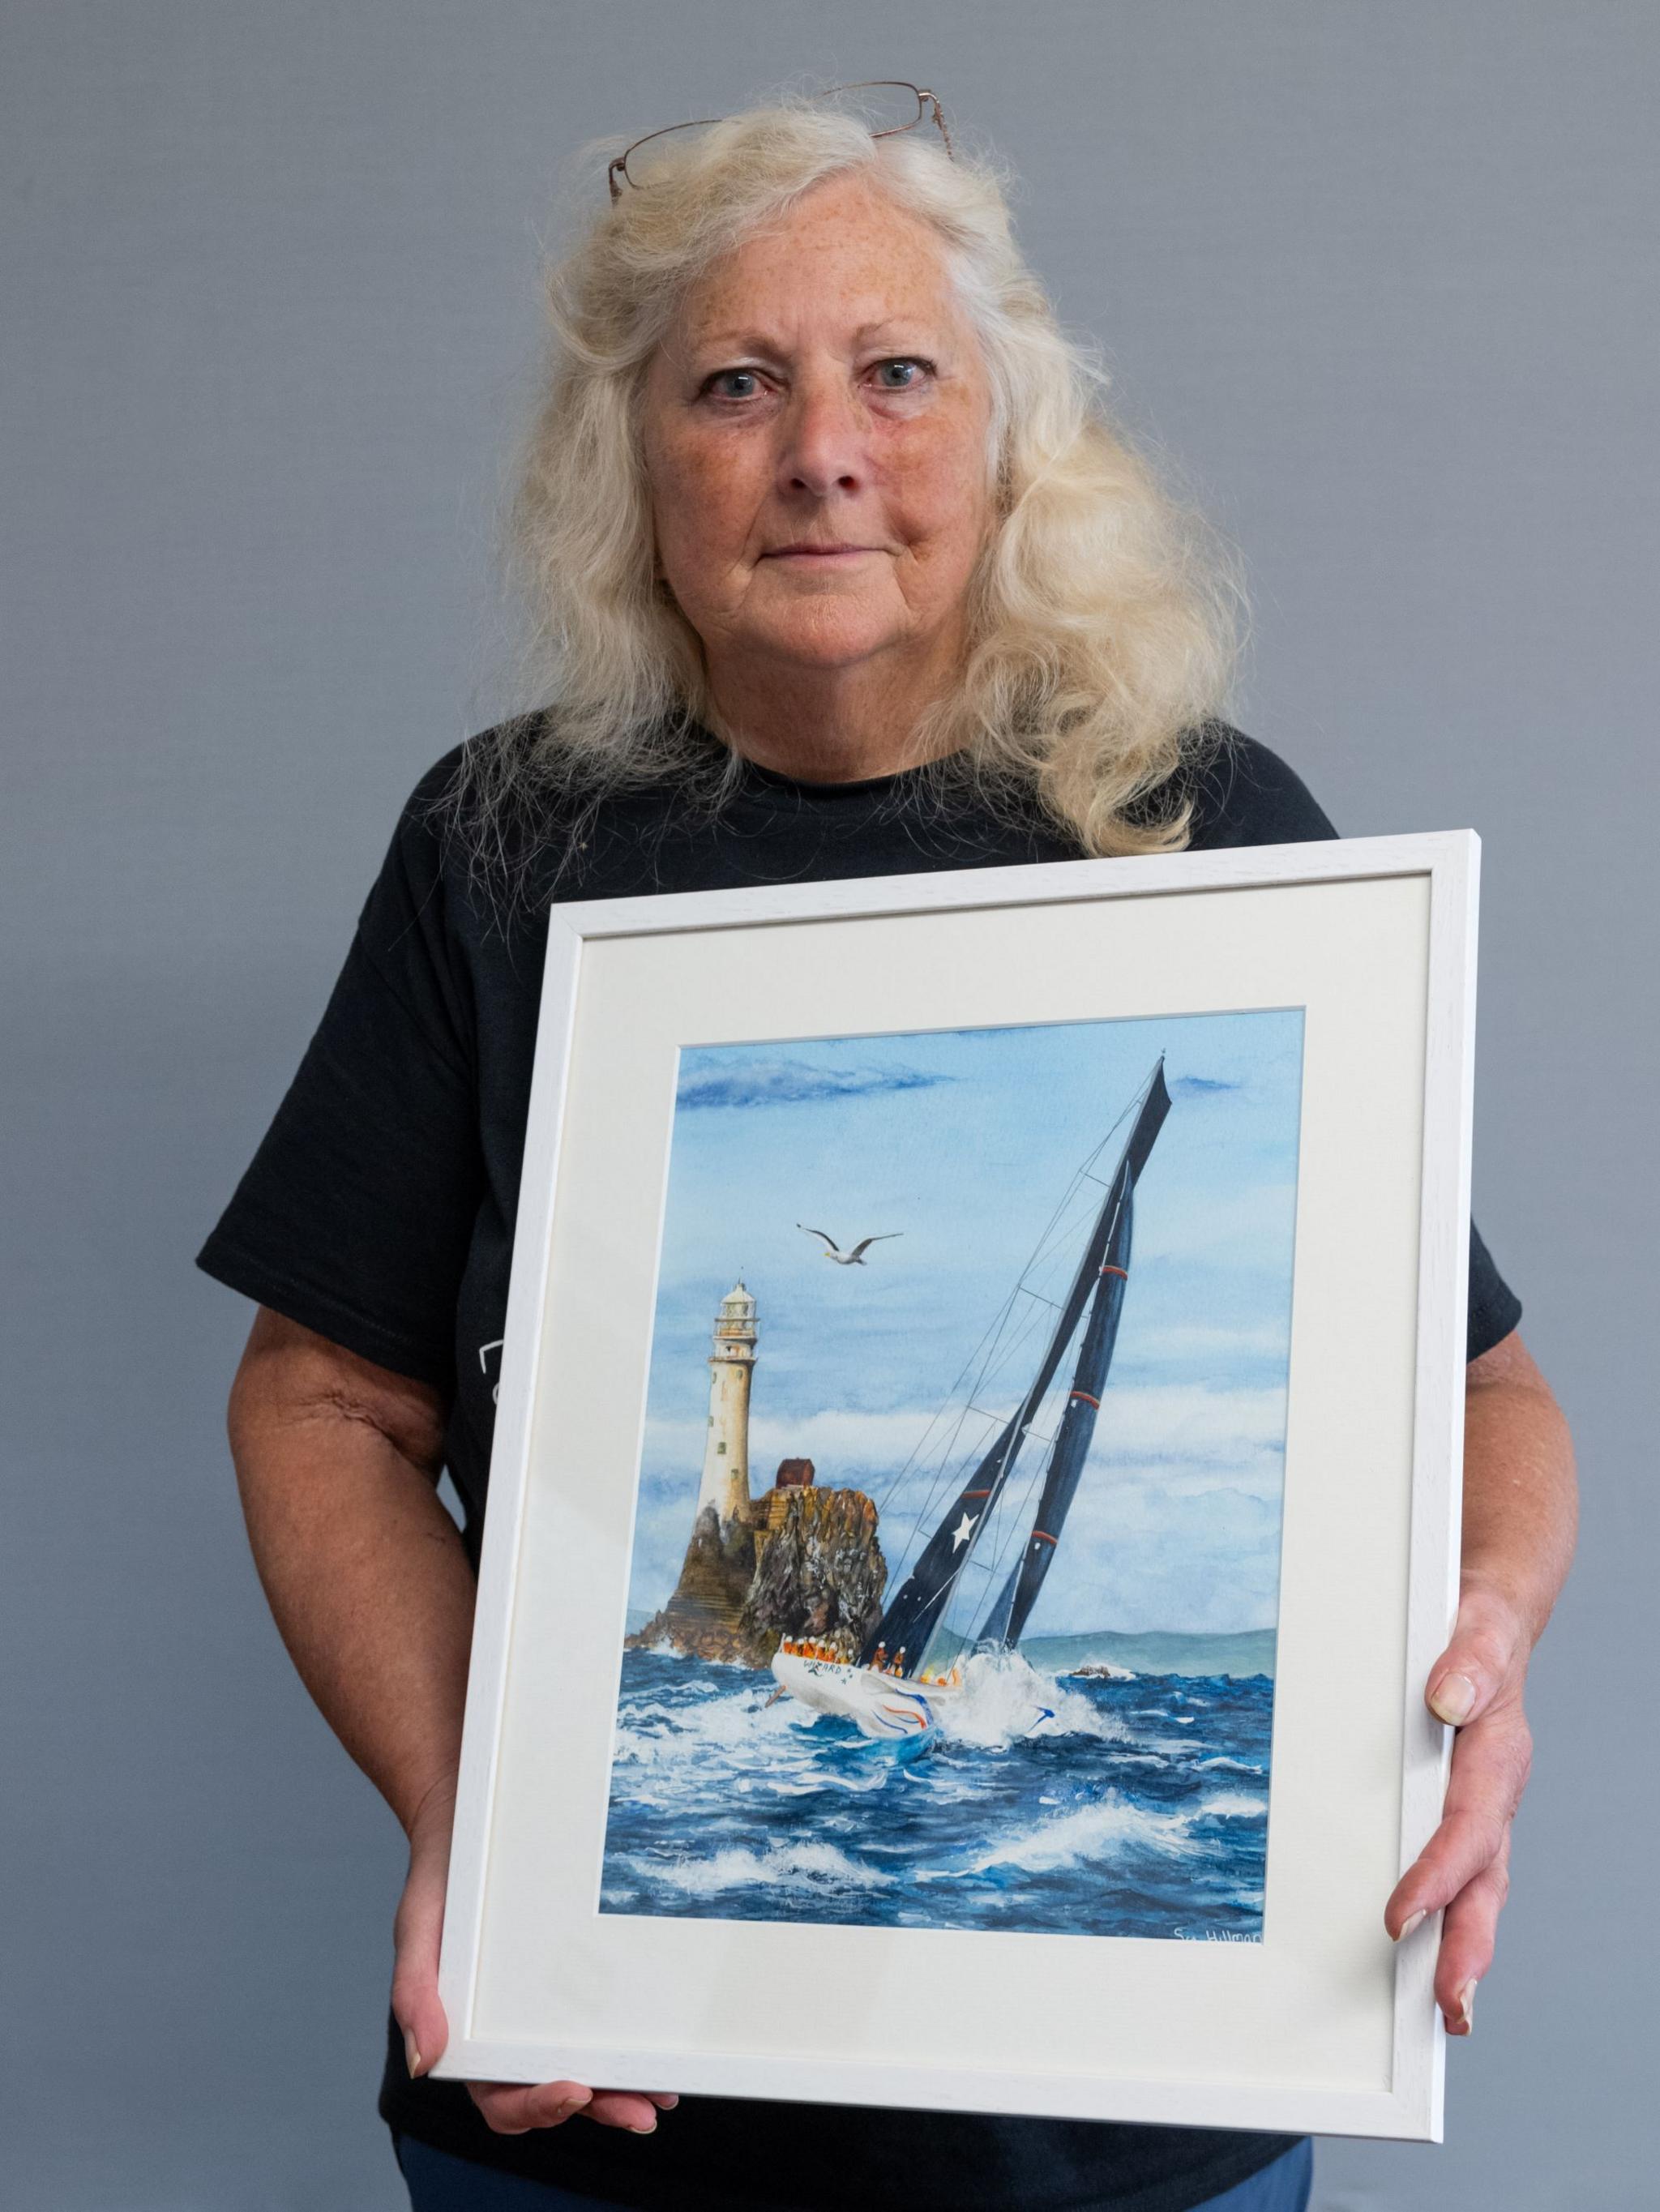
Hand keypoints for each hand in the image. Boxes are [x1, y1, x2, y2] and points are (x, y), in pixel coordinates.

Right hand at [392, 1778, 677, 2134]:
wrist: (469, 1812)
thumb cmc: (441, 1879)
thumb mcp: (418, 1930)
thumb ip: (415, 1995)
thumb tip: (426, 2063)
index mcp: (469, 2034)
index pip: (500, 2095)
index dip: (536, 2105)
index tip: (573, 2090)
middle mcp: (511, 2029)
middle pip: (556, 2089)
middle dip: (600, 2108)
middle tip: (641, 2113)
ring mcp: (546, 2004)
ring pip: (587, 2062)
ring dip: (623, 2088)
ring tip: (661, 2094)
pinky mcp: (576, 1972)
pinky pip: (604, 2014)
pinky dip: (629, 2038)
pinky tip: (660, 2042)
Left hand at [1384, 1577, 1533, 2035]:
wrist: (1488, 1618)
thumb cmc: (1477, 1628)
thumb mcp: (1477, 1629)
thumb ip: (1468, 1662)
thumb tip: (1446, 1697)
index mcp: (1497, 1759)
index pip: (1467, 1830)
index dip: (1437, 1876)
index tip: (1399, 1918)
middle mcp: (1491, 1795)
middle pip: (1484, 1883)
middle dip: (1468, 1949)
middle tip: (1449, 2010)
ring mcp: (1477, 1808)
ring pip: (1476, 1890)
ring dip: (1461, 1950)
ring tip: (1446, 2012)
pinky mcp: (1455, 1809)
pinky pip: (1455, 1872)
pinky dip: (1446, 1917)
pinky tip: (1424, 1953)